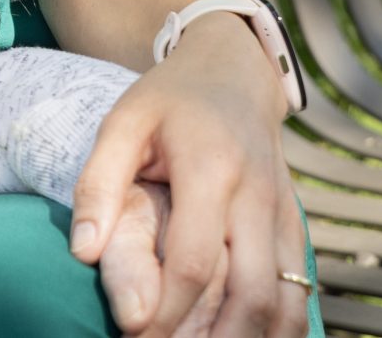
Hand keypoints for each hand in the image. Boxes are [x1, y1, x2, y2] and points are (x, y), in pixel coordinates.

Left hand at [70, 16, 305, 337]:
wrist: (235, 71)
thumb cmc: (169, 99)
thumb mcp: (122, 123)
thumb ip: (97, 185)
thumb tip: (83, 252)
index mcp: (211, 168)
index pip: (194, 261)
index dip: (167, 311)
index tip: (135, 336)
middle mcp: (257, 196)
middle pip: (251, 292)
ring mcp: (284, 213)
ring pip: (285, 300)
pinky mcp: (295, 226)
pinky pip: (298, 290)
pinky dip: (280, 328)